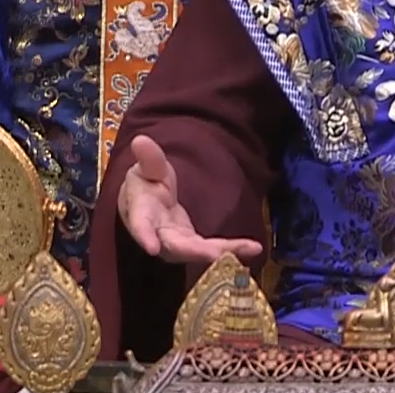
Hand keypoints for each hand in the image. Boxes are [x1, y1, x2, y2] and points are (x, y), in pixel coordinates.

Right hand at [117, 135, 262, 263]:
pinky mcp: (192, 243)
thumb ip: (149, 158)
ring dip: (223, 251)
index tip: (152, 248)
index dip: (144, 236)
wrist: (146, 201)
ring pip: (197, 251)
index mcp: (141, 212)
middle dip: (197, 251)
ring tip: (250, 248)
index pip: (141, 224)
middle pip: (176, 246)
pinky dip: (231, 248)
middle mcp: (158, 233)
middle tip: (218, 254)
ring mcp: (176, 241)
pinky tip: (253, 248)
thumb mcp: (146, 167)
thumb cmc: (143, 183)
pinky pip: (211, 248)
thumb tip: (141, 140)